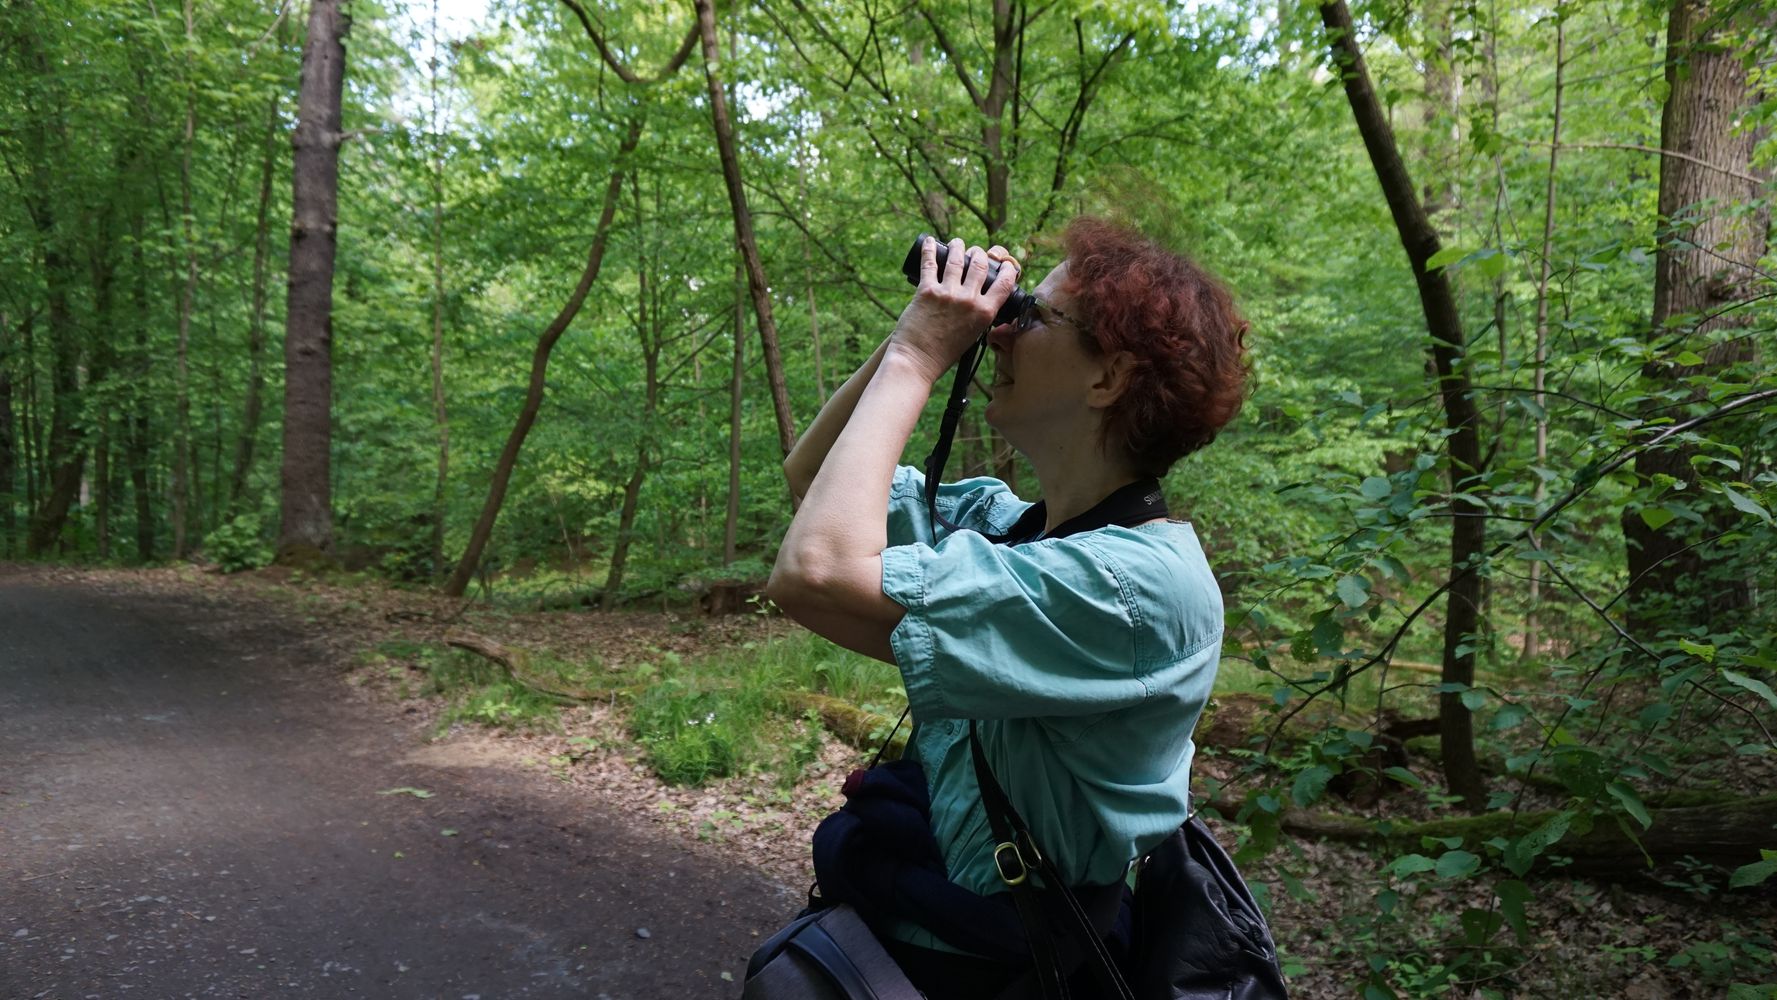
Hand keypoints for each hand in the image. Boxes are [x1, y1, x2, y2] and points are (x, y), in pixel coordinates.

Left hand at [887, 236, 1019, 383]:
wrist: (917, 361)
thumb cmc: (944, 353)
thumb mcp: (973, 335)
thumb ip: (980, 316)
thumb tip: (982, 300)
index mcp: (984, 313)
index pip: (1005, 283)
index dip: (1007, 269)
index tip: (1004, 264)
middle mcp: (969, 300)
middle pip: (980, 264)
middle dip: (979, 254)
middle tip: (975, 252)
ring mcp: (948, 293)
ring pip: (958, 259)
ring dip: (959, 247)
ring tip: (957, 243)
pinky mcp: (927, 291)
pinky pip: (930, 263)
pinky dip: (930, 249)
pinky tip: (931, 242)